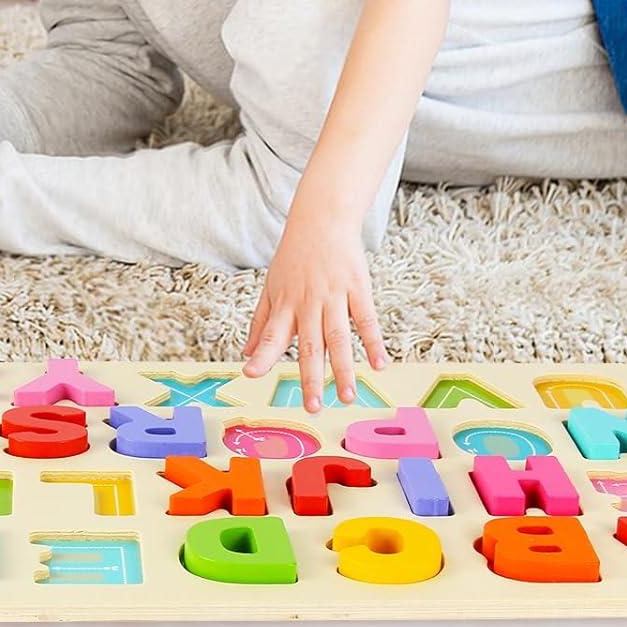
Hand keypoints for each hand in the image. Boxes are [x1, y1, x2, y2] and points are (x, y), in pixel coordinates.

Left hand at [241, 213, 387, 411]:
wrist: (321, 219)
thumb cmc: (294, 257)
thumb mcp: (271, 286)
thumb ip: (260, 323)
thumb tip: (246, 354)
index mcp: (284, 304)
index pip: (270, 334)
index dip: (260, 353)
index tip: (249, 373)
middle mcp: (307, 302)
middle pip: (308, 344)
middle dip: (310, 377)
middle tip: (313, 408)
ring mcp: (333, 295)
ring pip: (338, 337)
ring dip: (343, 369)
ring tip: (347, 397)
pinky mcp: (357, 288)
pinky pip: (366, 319)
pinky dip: (373, 342)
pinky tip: (379, 364)